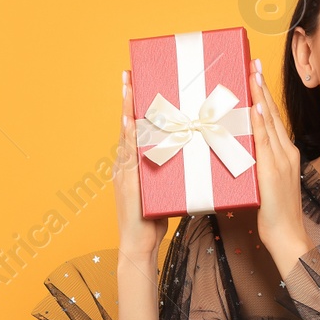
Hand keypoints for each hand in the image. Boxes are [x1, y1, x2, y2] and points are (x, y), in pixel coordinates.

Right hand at [115, 69, 166, 257]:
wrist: (139, 246)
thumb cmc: (154, 219)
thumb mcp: (167, 188)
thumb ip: (174, 169)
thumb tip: (194, 153)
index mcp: (136, 163)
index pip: (137, 128)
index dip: (136, 105)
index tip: (137, 81)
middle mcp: (127, 163)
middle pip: (127, 125)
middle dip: (127, 98)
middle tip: (128, 74)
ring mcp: (124, 171)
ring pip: (126, 135)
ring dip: (126, 110)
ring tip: (128, 86)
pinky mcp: (126, 182)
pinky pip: (128, 156)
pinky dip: (129, 137)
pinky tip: (129, 121)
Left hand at [248, 58, 313, 277]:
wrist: (287, 235)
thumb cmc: (273, 213)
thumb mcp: (262, 182)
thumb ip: (254, 165)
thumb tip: (238, 152)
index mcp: (283, 153)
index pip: (270, 118)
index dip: (262, 95)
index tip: (254, 74)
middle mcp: (284, 151)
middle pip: (270, 113)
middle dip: (261, 87)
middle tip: (252, 63)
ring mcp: (280, 159)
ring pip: (268, 121)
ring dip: (259, 96)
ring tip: (252, 74)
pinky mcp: (273, 170)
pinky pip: (265, 140)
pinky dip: (261, 122)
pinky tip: (255, 107)